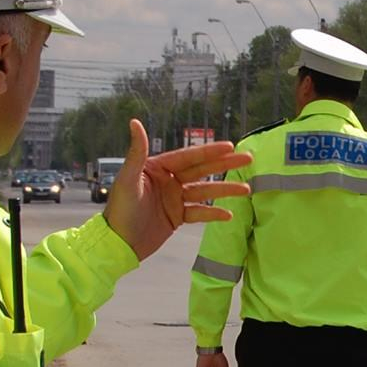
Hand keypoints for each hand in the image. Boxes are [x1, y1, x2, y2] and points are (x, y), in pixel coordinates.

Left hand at [104, 120, 251, 261]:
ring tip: (246, 189)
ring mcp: (174, 200)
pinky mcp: (177, 218)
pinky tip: (228, 214)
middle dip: (224, 165)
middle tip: (247, 158)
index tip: (229, 146)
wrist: (118, 244)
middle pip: (201, 171)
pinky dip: (213, 213)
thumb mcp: (128, 180)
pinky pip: (199, 213)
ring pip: (204, 192)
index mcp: (157, 169)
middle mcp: (168, 181)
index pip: (188, 157)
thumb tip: (135, 122)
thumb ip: (137, 152)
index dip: (209, 152)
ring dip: (224, 190)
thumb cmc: (120, 210)